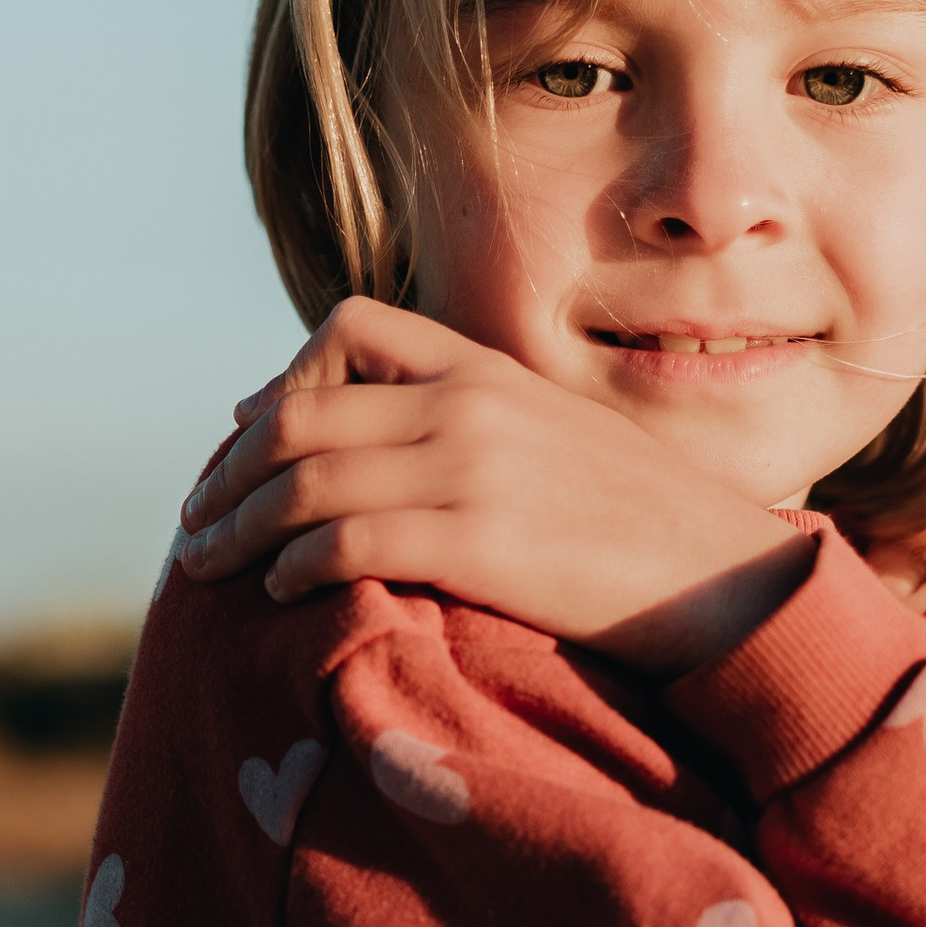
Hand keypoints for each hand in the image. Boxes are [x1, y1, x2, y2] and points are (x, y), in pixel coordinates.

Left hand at [175, 299, 815, 675]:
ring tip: (209, 567)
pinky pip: (345, 541)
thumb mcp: (559, 440)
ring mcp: (473, 470)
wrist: (730, 577)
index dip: (277, 386)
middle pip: (299, 415)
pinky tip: (280, 594)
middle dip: (227, 472)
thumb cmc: (646, 528)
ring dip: (237, 528)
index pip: (347, 332)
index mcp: (487, 369)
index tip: (241, 445)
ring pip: (305, 481)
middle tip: (195, 523)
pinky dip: (291, 567)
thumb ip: (480, 428)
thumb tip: (400, 458)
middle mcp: (469, 405)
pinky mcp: (479, 543)